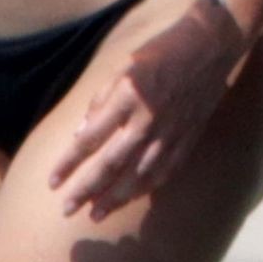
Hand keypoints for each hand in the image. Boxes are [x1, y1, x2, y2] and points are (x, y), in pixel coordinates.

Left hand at [50, 0, 247, 218]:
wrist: (210, 47)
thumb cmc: (161, 52)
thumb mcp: (123, 67)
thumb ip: (101, 101)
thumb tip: (81, 135)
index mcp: (127, 97)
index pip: (90, 140)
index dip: (69, 163)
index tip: (52, 182)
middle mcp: (147, 119)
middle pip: (110, 165)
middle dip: (85, 190)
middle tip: (66, 209)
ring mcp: (170, 133)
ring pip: (137, 176)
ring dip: (113, 198)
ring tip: (95, 214)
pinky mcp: (187, 140)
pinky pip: (163, 172)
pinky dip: (144, 189)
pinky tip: (129, 198)